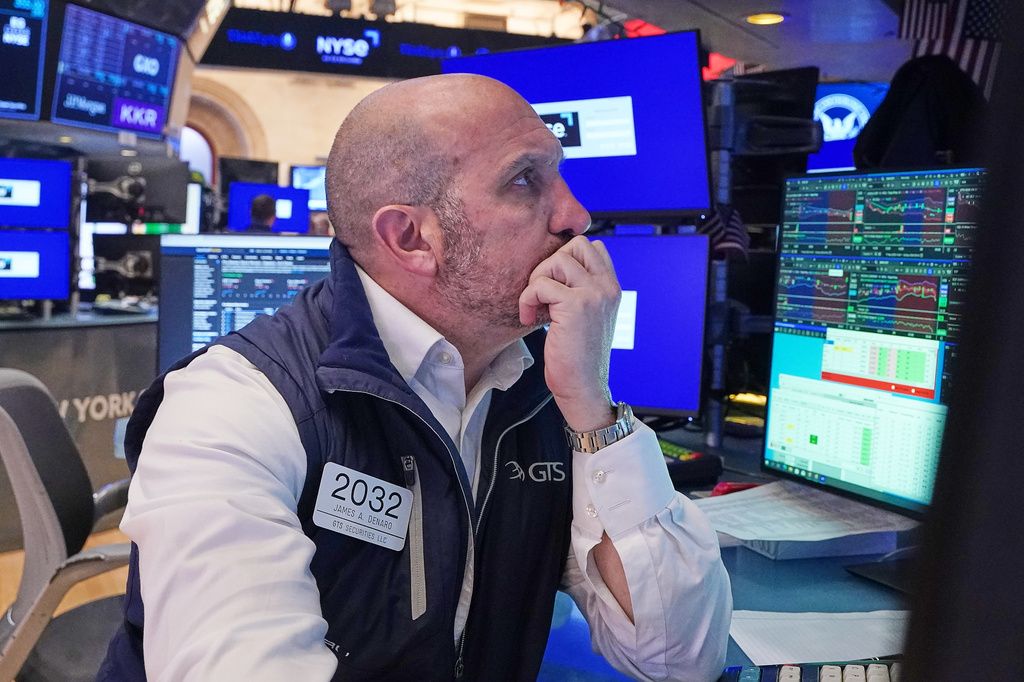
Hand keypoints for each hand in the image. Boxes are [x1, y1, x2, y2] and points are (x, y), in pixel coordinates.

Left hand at [519, 236, 620, 432]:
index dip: (566, 258)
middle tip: (542, 294)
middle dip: (550, 265)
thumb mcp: (586, 318)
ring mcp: (594, 295)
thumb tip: (554, 269)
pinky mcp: (576, 306)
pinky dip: (528, 299)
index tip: (553, 285)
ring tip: (536, 306)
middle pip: (575, 245)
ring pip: (557, 259)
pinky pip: (541, 284)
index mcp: (611, 288)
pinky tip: (530, 318)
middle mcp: (607, 288)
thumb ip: (581, 291)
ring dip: (537, 281)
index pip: (593, 247)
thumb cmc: (577, 358)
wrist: (583, 388)